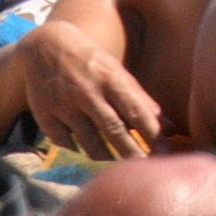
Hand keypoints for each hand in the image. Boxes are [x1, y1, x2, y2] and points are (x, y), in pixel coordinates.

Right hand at [17, 21, 169, 159]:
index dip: (151, 133)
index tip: (164, 152)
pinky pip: (63, 141)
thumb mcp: (117, 73)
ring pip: (89, 141)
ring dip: (106, 156)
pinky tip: (85, 151)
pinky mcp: (45, 114)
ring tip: (118, 165)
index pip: (135, 111)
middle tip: (145, 169)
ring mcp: (64, 104)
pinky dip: (76, 149)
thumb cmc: (92, 62)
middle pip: (113, 129)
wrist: (46, 46)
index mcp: (110, 78)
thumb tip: (171, 129)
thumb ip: (142, 101)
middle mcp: (88, 92)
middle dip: (131, 152)